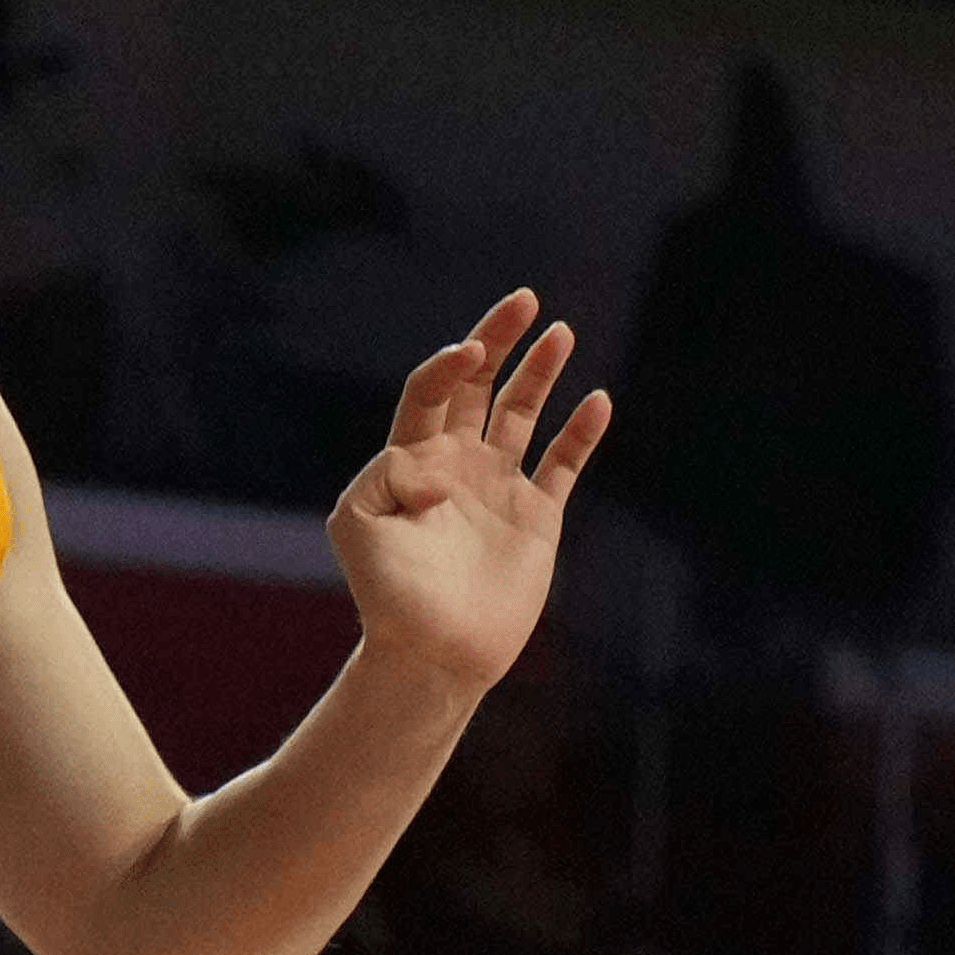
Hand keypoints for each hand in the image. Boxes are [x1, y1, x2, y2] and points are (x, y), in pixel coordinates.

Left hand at [328, 291, 610, 698]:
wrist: (431, 653)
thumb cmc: (386, 593)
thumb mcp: (356, 524)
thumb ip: (384, 474)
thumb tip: (438, 465)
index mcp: (412, 456)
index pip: (433, 390)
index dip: (450, 364)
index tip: (473, 353)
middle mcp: (457, 462)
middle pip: (479, 384)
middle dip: (499, 340)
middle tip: (524, 300)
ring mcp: (499, 486)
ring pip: (523, 414)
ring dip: (541, 373)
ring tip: (561, 332)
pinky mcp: (536, 517)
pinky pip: (563, 465)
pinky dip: (581, 432)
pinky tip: (597, 401)